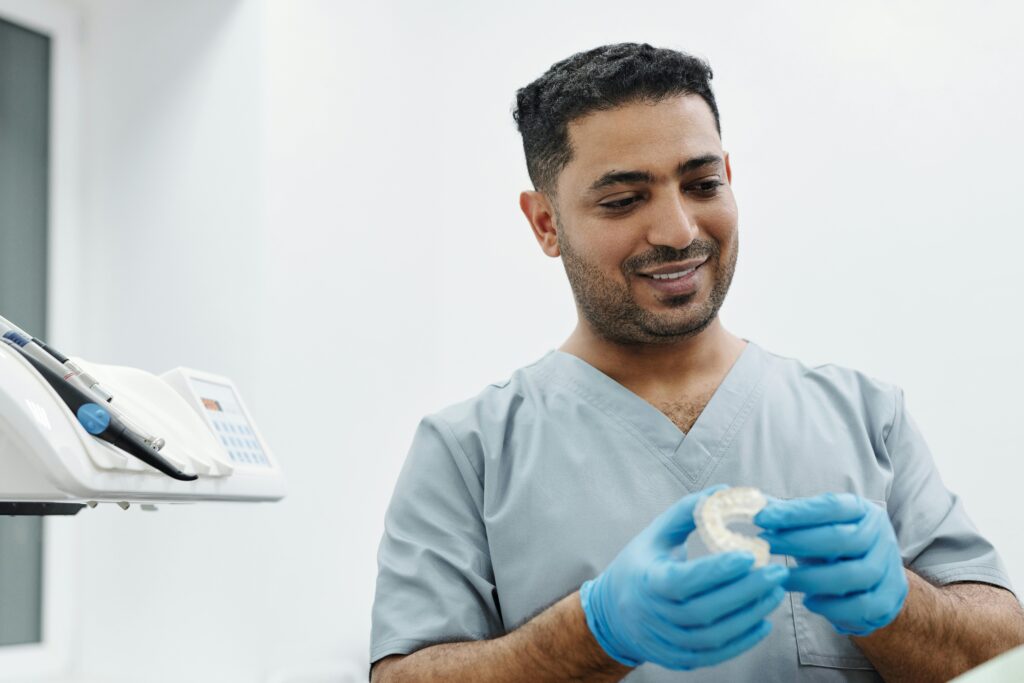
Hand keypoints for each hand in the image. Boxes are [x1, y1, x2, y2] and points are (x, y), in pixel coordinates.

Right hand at [580, 485, 789, 669]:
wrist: (614, 613)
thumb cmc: (641, 565)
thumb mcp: (656, 534)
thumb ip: (688, 512)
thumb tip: (723, 491)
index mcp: (647, 581)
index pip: (683, 581)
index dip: (716, 571)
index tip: (748, 556)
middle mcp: (655, 616)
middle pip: (705, 610)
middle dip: (746, 591)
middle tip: (776, 571)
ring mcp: (667, 642)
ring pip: (715, 636)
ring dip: (750, 614)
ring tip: (775, 592)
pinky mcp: (681, 659)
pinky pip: (716, 654)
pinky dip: (743, 640)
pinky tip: (763, 620)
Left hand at [755, 492, 908, 636]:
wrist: (875, 581)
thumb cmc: (835, 548)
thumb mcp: (815, 526)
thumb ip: (787, 515)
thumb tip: (750, 502)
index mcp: (861, 510)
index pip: (830, 506)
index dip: (794, 513)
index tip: (761, 518)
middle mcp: (879, 535)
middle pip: (840, 539)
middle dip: (797, 542)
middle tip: (764, 545)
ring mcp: (887, 567)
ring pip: (850, 574)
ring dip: (810, 578)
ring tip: (782, 578)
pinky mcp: (888, 598)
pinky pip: (859, 605)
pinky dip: (831, 606)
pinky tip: (808, 601)